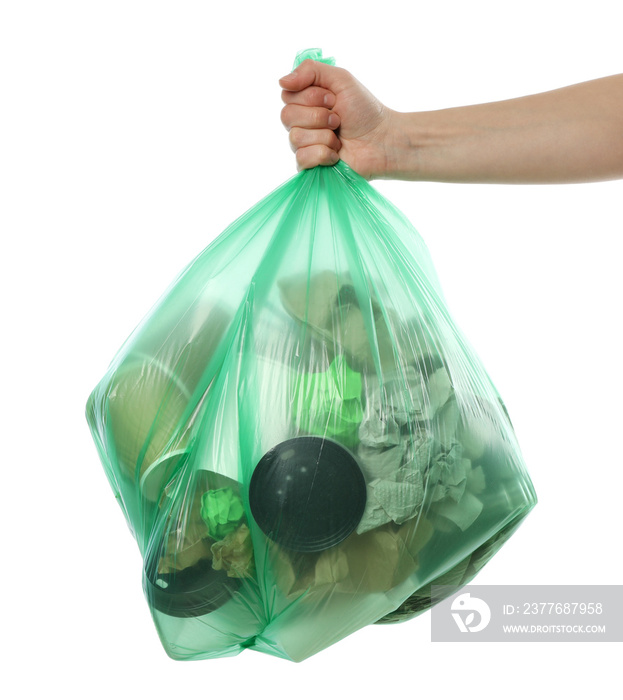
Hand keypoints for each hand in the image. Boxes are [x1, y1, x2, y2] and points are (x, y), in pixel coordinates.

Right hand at [279, 59, 397, 179]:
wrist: (382, 141)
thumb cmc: (365, 111)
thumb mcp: (340, 79)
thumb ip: (310, 71)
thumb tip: (281, 81)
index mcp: (306, 101)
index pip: (287, 95)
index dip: (310, 96)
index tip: (333, 99)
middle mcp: (302, 122)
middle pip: (287, 116)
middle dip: (318, 116)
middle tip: (338, 119)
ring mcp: (305, 144)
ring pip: (295, 137)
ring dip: (324, 136)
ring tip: (339, 137)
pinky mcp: (311, 165)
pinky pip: (301, 158)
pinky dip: (322, 154)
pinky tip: (336, 154)